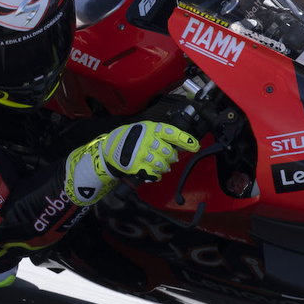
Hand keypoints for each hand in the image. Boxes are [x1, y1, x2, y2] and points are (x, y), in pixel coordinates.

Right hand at [64, 121, 200, 205]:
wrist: (108, 149)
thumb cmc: (128, 138)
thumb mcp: (143, 129)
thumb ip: (160, 134)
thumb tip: (179, 144)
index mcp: (150, 129)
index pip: (172, 133)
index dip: (186, 140)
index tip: (195, 145)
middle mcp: (147, 141)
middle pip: (169, 152)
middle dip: (172, 157)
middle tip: (170, 157)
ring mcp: (141, 154)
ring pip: (163, 165)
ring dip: (165, 167)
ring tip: (161, 165)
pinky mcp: (137, 167)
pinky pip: (154, 174)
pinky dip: (156, 175)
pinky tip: (153, 171)